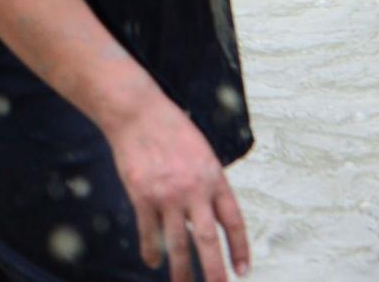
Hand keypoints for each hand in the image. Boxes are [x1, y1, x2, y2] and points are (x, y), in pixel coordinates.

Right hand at [106, 95, 250, 281]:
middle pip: (208, 241)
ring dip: (182, 270)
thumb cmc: (170, 129)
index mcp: (214, 179)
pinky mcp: (141, 195)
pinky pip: (149, 231)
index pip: (234, 222)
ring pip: (178, 243)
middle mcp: (193, 190)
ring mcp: (166, 194)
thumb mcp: (202, 154)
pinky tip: (152, 261)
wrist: (135, 112)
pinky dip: (151, 249)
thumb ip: (207, 187)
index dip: (241, 249)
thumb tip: (205, 223)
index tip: (243, 270)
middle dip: (215, 271)